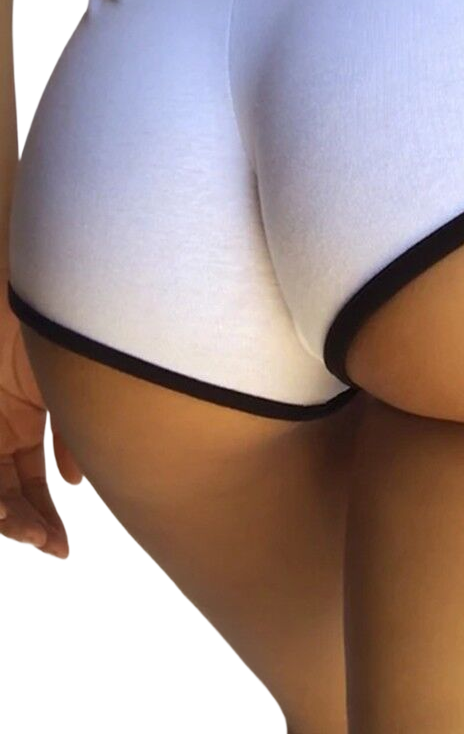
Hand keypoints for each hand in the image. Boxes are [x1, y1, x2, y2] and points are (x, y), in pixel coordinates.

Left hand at [0, 286, 73, 559]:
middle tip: (52, 549)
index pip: (33, 479)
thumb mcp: (74, 392)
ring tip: (35, 536)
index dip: (46, 515)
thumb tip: (75, 483)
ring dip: (11, 517)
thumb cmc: (61, 335)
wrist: (29, 296)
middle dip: (31, 524)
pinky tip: (12, 515)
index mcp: (29, 417)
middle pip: (10, 490)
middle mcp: (1, 426)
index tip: (61, 547)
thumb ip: (76, 436)